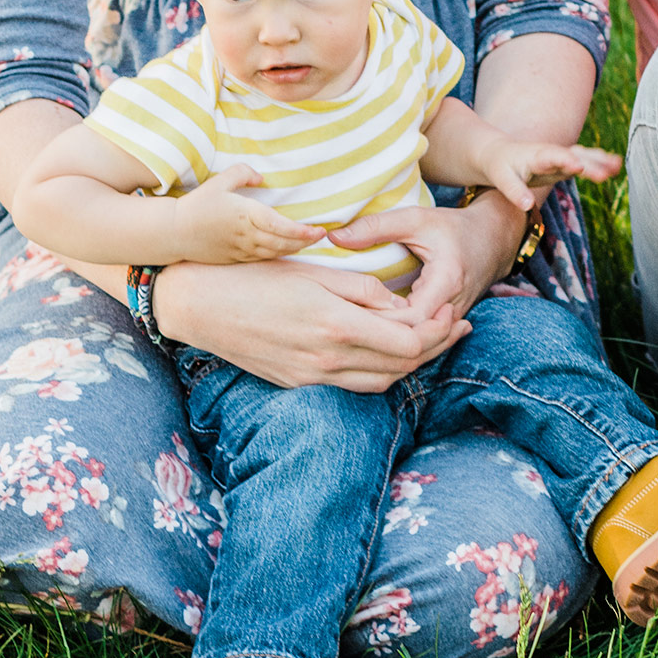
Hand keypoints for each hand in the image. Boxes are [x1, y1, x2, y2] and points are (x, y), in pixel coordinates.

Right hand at [152, 255, 470, 392]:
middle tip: (458, 326)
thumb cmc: (256, 275)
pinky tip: (390, 354)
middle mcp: (328, 359)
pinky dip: (380, 373)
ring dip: (412, 365)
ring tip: (435, 341)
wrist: (199, 304)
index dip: (438, 330)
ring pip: (381, 383)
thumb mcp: (315, 271)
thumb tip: (399, 306)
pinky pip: (353, 386)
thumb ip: (362, 291)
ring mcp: (312, 378)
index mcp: (336, 324)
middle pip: (402, 367)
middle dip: (436, 348)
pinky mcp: (298, 384)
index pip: (409, 343)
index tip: (452, 309)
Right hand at [174, 165, 324, 262]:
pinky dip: (279, 255)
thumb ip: (243, 173)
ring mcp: (241, 250)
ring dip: (294, 249)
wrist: (174, 233)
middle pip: (283, 243)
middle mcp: (247, 236)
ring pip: (275, 253)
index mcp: (246, 215)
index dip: (302, 231)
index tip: (319, 230)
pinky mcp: (235, 259)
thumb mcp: (220, 181)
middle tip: (321, 235)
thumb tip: (261, 178)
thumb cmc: (197, 205)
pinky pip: (263, 259)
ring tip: (309, 241)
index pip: (281, 226)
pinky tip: (287, 250)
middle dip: (305, 241)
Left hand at [329, 196, 524, 328]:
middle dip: (377, 334)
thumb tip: (334, 237)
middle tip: (340, 327)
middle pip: (412, 338)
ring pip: (417, 346)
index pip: (411, 319)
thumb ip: (376, 227)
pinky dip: (397, 340)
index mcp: (446, 282)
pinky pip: (422, 342)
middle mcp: (452, 308)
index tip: (349, 310)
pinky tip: (370, 334)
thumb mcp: (415, 219)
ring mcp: (452, 321)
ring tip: (350, 333)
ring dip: (386, 341)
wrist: (493, 239)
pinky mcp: (448, 326)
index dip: (380, 319)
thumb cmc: (452, 227)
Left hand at [475, 138, 621, 211]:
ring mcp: (560, 156)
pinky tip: (615, 165)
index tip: (578, 167)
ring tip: (618, 166)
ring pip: (583, 155)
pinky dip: (599, 161)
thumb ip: (515, 191)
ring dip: (600, 160)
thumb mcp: (502, 179)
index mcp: (536, 155)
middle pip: (574, 157)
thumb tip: (527, 206)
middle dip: (590, 164)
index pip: (553, 157)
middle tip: (607, 174)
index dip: (565, 161)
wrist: (500, 153)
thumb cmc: (500, 168)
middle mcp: (552, 153)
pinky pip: (585, 159)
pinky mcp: (565, 162)